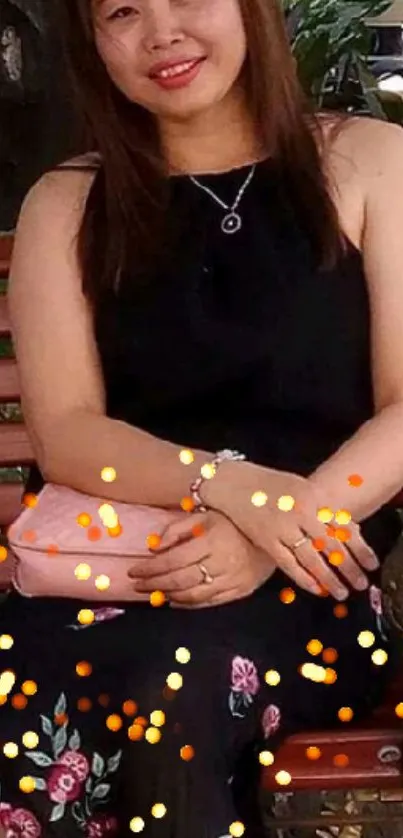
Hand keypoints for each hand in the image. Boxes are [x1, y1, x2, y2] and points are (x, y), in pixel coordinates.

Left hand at [128, 510, 275, 607]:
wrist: (272, 532)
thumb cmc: (233, 521)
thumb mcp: (204, 515)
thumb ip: (178, 529)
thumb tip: (154, 547)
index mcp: (212, 540)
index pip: (173, 559)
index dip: (150, 568)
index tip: (134, 571)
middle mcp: (222, 562)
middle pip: (180, 580)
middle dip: (154, 584)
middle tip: (137, 585)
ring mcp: (233, 579)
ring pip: (194, 594)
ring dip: (169, 596)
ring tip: (153, 594)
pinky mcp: (241, 590)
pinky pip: (210, 602)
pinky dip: (189, 604)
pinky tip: (175, 601)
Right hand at [204, 461, 378, 599]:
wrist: (232, 483)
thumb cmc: (268, 484)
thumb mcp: (300, 487)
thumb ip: (320, 506)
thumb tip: (344, 529)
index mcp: (311, 496)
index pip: (339, 526)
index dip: (355, 547)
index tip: (366, 562)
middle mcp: (299, 512)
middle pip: (330, 545)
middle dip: (347, 567)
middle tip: (358, 583)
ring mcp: (282, 528)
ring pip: (311, 558)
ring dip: (328, 578)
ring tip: (340, 592)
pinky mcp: (266, 541)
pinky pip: (288, 564)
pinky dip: (303, 578)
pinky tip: (315, 588)